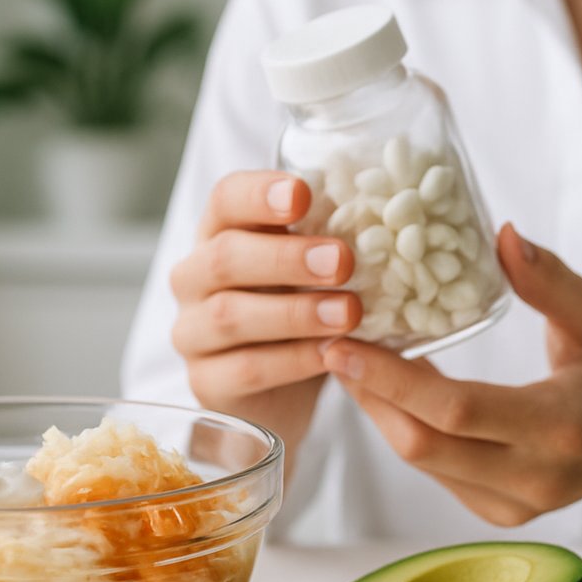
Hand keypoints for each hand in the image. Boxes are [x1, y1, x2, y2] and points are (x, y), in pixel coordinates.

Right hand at [170, 170, 362, 468]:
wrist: (278, 388)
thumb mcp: (311, 270)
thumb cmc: (297, 307)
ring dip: (295, 313)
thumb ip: (329, 242)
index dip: (259, 194)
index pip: (225, 199)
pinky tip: (330, 354)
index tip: (302, 194)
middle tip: (343, 260)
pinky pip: (246, 368)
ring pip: (231, 315)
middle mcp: (194, 278)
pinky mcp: (206, 381)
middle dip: (286, 257)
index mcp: (219, 233)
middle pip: (225, 257)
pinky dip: (294, 360)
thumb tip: (388, 216)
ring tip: (348, 312)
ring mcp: (192, 332)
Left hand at [322, 224, 581, 531]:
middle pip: (424, 444)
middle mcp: (534, 476)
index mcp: (562, 424)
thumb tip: (501, 234)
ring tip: (353, 361)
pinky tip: (390, 391)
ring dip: (380, 411)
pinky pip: (435, 472)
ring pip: (421, 462)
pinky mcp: (498, 514)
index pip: (459, 410)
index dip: (393, 380)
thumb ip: (551, 281)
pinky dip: (406, 428)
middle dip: (369, 395)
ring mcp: (514, 505)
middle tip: (333, 344)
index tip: (345, 344)